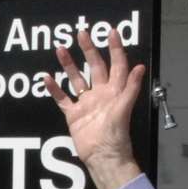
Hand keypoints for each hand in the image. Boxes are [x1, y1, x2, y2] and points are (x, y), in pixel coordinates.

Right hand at [43, 27, 146, 188]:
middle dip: (89, 50)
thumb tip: (140, 66)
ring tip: (60, 48)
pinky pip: (63, 99)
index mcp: (115, 91)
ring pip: (76, 79)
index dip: (116, 48)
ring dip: (69, 64)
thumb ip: (131, 87)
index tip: (111, 32)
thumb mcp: (125, 108)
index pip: (117, 65)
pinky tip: (47, 78)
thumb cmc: (117, 134)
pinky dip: (55, 89)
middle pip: (95, 67)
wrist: (103, 156)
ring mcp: (86, 104)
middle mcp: (101, 94)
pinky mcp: (74, 115)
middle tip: (81, 33)